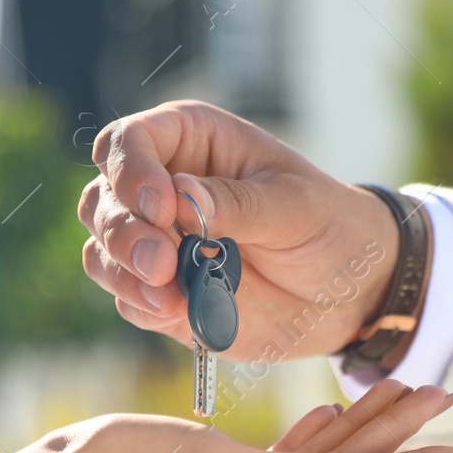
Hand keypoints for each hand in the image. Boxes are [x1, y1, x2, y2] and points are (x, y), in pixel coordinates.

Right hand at [79, 100, 401, 360]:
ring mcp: (159, 243)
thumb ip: (238, 202)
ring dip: (123, 272)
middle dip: (123, 231)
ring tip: (169, 294)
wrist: (351, 292)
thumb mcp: (296, 205)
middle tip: (162, 262)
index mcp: (192, 142)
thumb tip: (179, 194)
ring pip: (102, 250)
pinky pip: (128, 297)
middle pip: (101, 198)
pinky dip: (141, 304)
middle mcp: (162, 188)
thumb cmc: (330, 226)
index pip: (128, 142)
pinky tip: (175, 310)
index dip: (130, 171)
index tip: (160, 207)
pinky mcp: (163, 293)